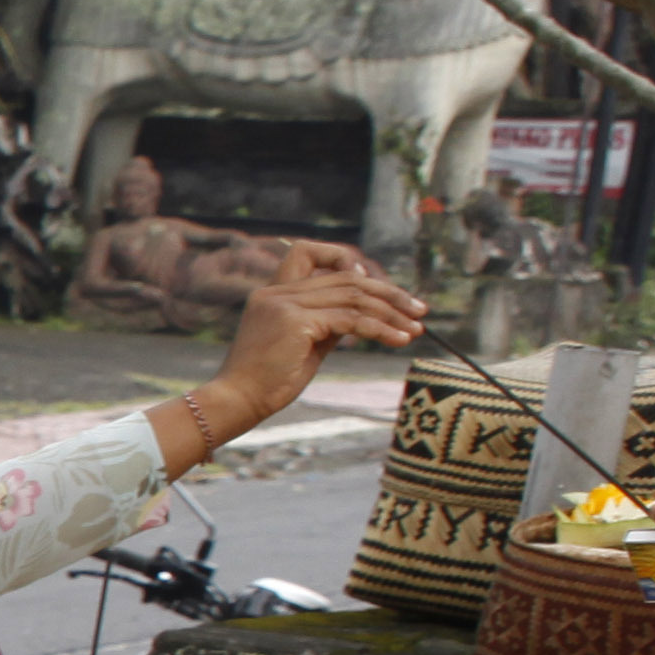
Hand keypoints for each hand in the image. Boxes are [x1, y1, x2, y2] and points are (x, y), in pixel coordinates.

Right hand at [207, 244, 424, 431]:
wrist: (236, 402)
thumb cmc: (267, 382)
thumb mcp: (303, 345)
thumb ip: (327, 323)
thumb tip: (364, 315)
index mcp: (272, 293)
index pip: (309, 253)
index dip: (345, 260)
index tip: (372, 285)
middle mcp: (276, 291)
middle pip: (346, 277)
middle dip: (389, 293)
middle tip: (419, 310)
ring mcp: (285, 303)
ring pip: (354, 296)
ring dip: (392, 312)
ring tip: (417, 328)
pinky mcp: (295, 321)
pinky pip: (351, 320)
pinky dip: (381, 329)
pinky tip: (399, 340)